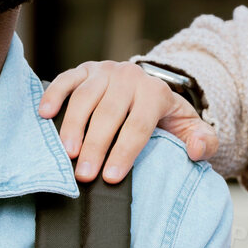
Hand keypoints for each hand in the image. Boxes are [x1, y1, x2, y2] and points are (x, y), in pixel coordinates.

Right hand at [39, 60, 217, 183]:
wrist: (149, 89)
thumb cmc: (166, 119)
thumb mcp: (192, 129)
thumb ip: (204, 142)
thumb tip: (195, 149)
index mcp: (157, 92)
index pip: (139, 124)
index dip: (125, 152)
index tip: (112, 177)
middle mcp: (130, 77)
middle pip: (110, 113)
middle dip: (96, 146)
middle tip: (84, 175)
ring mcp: (105, 71)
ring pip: (85, 97)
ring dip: (73, 126)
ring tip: (66, 154)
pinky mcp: (84, 70)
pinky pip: (66, 79)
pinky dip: (53, 95)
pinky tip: (44, 115)